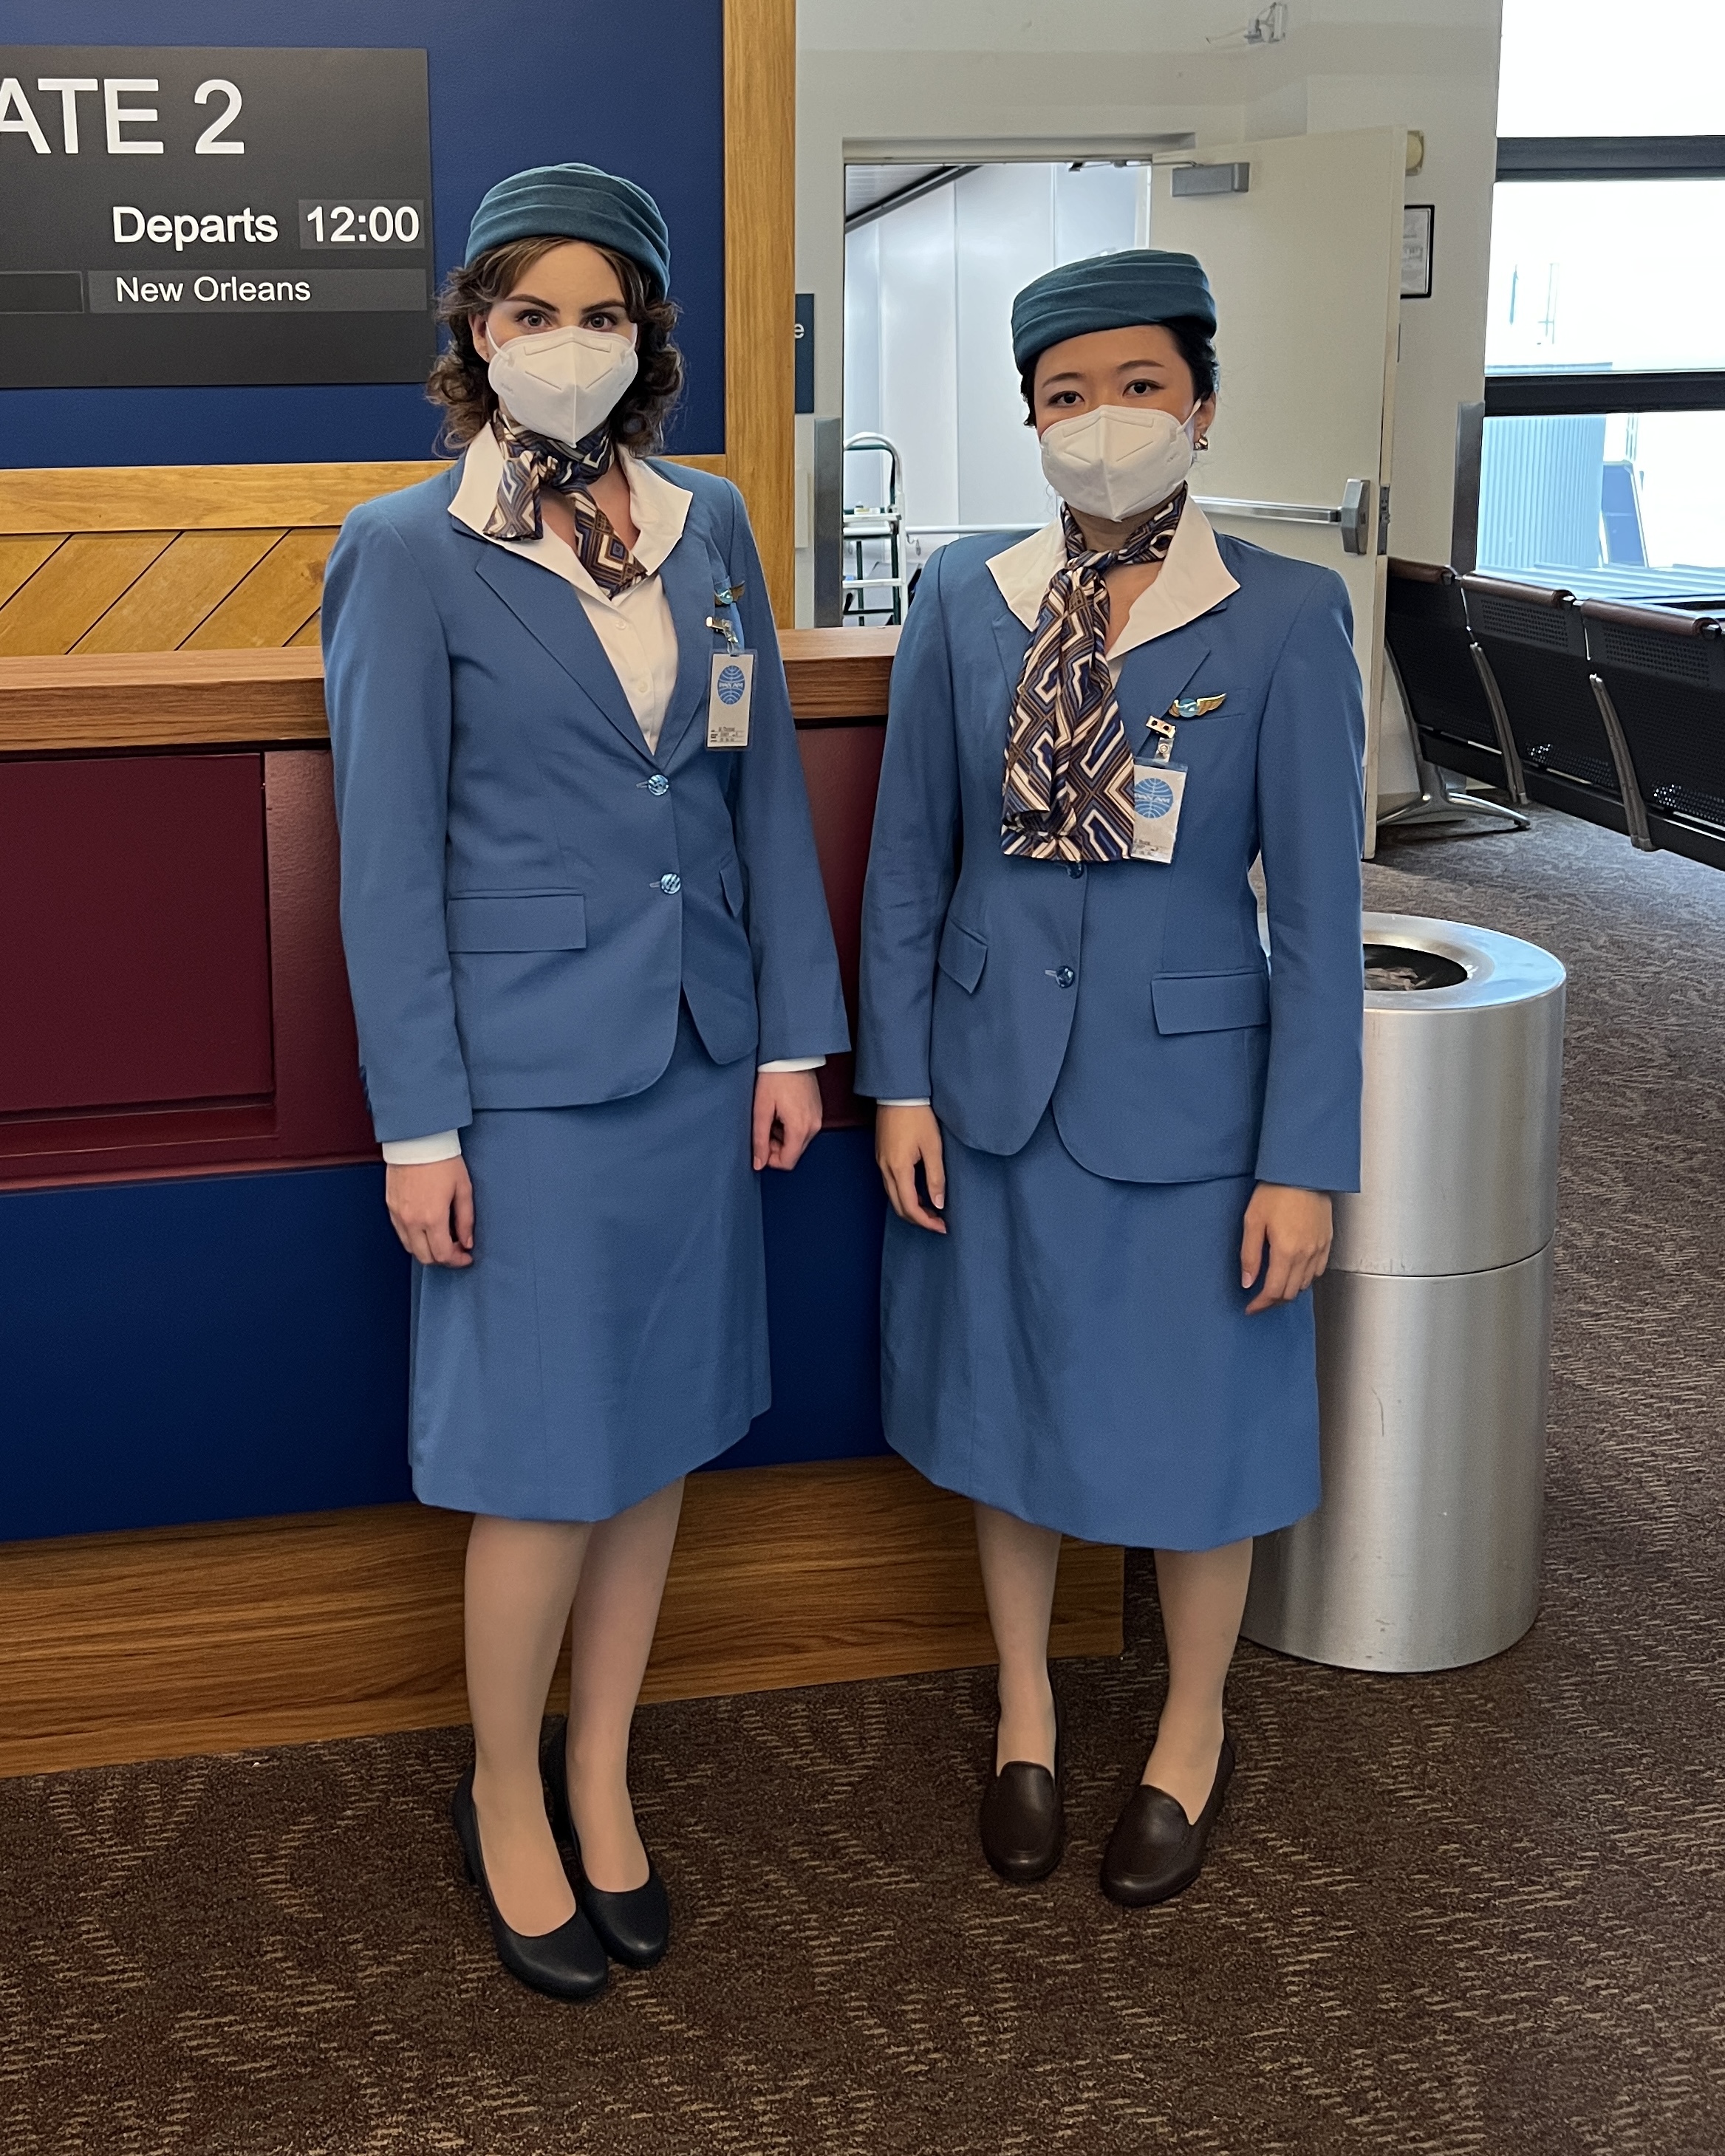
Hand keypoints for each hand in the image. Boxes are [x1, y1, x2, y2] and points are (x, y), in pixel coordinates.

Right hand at [386, 1157, 474, 1267]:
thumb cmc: (443, 1161)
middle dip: (442, 1259)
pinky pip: (401, 1233)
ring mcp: (398, 1215)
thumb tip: (467, 1242)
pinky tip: (426, 1228)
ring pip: (411, 1247)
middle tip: (455, 1249)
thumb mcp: (463, 1189)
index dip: (457, 1260)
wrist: (417, 1141)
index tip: (466, 1256)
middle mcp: (412, 1221)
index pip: (443, 1254)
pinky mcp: (390, 1207)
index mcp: (432, 1217)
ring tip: (442, 1239)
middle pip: (425, 1257)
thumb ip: (466, 1220)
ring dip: (427, 1249)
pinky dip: (414, 1238)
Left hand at [753, 1070, 822, 1171]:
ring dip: (783, 1137)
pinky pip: (804, 1130)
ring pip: (798, 1142)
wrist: (792, 1056)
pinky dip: (791, 1128)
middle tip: (764, 1127)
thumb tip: (758, 1164)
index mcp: (800, 1129)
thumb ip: (760, 1139)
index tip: (761, 1144)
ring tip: (773, 1117)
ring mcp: (818, 1119)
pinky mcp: (818, 1112)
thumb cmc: (775, 1078)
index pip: (788, 1162)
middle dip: (777, 1147)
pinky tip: (782, 1112)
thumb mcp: (761, 1109)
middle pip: (794, 1153)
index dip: (771, 1159)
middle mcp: (813, 1128)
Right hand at [876, 1104, 946, 1232]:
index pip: (910, 1207)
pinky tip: (919, 1192)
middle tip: (938, 1222)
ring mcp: (881, 1163)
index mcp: (898, 1168)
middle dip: (918, 1219)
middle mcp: (885, 1169)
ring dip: (911, 1207)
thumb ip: (936, 1177)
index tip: (942, 1226)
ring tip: (932, 1210)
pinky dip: (905, 1194)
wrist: (898, 1093)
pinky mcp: (882, 1156)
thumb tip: (938, 1203)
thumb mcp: (933, 1147)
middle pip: (899, 1206)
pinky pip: (891, 1184)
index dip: (926, 1221)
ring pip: (893, 1196)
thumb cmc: (917, 1116)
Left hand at [1240, 1183, 1331, 1313]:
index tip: (1250, 1308)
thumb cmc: (1276, 1191)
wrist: (1304, 1172)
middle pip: (1291, 1292)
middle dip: (1273, 1301)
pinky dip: (1305, 1278)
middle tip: (1259, 1301)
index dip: (1261, 1304)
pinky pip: (1318, 1270)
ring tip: (1274, 1287)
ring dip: (1289, 1290)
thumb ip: (1249, 1255)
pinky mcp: (1327, 1241)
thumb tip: (1248, 1281)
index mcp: (1286, 1252)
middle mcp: (1306, 1255)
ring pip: (1305, 1284)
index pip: (1274, 1291)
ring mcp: (1319, 1249)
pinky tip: (1294, 1272)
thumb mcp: (1253, 1221)